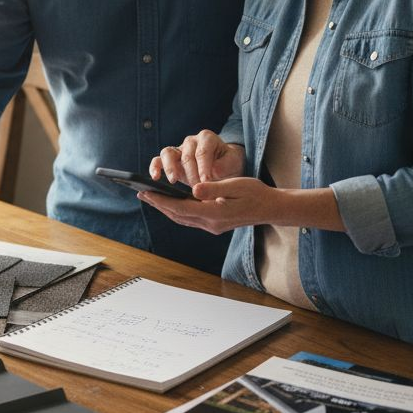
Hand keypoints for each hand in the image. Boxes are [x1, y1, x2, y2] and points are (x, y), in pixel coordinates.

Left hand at [138, 177, 275, 233]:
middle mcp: (211, 224)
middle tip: (141, 194)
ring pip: (182, 219)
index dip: (161, 201)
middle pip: (178, 216)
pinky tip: (171, 204)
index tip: (146, 192)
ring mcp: (212, 227)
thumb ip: (214, 188)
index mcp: (215, 213)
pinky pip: (190, 220)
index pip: (181, 208)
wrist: (271, 208)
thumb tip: (194, 188)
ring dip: (166, 209)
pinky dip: (177, 212)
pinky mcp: (215, 225)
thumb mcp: (236, 185)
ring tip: (152, 199)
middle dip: (158, 205)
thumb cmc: (256, 193)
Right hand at [149, 130, 243, 185]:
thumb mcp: (234, 163)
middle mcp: (191, 141)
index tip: (206, 181)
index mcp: (207, 138)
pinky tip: (155, 178)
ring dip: (170, 168)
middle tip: (197, 188)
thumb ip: (225, 165)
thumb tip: (213, 171)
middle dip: (191, 173)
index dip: (204, 166)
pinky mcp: (169, 160)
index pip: (202, 152)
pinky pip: (158, 161)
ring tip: (174, 181)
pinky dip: (155, 168)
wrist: (223, 167)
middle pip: (186, 155)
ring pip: (168, 153)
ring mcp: (178, 150)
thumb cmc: (229, 164)